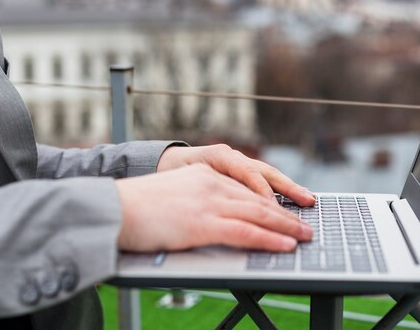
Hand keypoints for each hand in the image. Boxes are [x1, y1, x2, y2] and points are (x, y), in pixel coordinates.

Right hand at [115, 164, 312, 251]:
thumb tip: (212, 214)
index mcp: (205, 173)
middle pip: (259, 199)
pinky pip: (246, 232)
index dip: (272, 199)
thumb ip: (197, 198)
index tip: (288, 209)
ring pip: (259, 214)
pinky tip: (284, 245)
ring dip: (286, 227)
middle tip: (306, 224)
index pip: (247, 186)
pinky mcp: (204, 223)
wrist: (113, 208)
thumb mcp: (174, 192)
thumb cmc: (137, 206)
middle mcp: (212, 183)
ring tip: (304, 236)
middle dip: (286, 213)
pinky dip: (269, 240)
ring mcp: (209, 203)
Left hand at [157, 144, 315, 206]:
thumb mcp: (180, 181)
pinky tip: (293, 202)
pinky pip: (263, 181)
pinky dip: (279, 191)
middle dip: (288, 187)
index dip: (261, 190)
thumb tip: (220, 203)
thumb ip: (201, 188)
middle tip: (307, 201)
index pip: (246, 171)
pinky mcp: (240, 172)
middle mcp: (232, 157)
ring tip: (308, 200)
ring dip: (289, 188)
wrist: (163, 164)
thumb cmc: (170, 176)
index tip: (271, 207)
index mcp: (218, 155)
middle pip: (265, 171)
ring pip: (268, 175)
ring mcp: (239, 163)